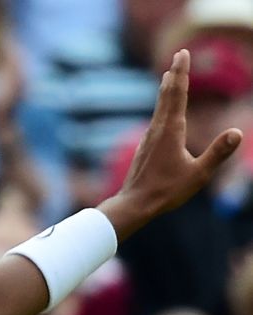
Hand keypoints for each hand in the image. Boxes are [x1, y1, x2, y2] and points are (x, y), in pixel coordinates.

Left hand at [99, 50, 242, 239]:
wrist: (134, 203)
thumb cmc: (166, 191)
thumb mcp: (198, 174)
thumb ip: (217, 153)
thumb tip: (238, 133)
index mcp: (171, 130)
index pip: (177, 94)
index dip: (181, 72)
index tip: (182, 53)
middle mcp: (157, 129)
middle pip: (166, 95)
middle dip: (174, 74)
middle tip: (178, 54)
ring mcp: (149, 137)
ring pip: (159, 107)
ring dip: (166, 89)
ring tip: (168, 76)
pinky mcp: (146, 146)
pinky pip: (156, 119)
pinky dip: (162, 106)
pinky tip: (163, 112)